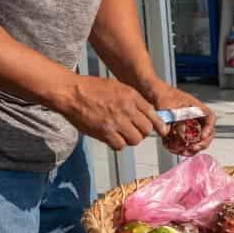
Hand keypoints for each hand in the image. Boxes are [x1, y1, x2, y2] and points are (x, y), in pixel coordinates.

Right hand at [51, 75, 166, 150]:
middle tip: (134, 131)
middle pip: (146, 129)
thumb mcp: (116, 87)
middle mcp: (126, 109)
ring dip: (130, 139)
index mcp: (131, 96)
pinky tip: (112, 137)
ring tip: (122, 134)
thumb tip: (143, 113)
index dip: (159, 125)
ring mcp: (116, 122)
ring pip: (135, 140)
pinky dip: (117, 144)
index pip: (152, 114)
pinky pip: (120, 145)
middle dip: (142, 132)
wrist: (72, 93)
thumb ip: (131, 99)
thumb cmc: (91, 88)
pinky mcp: (105, 133)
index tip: (162, 130)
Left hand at [144, 82, 216, 155]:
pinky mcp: (184, 130)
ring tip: (185, 152)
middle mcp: (196, 116)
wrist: (155, 94)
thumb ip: (165, 117)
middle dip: (202, 142)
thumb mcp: (163, 105)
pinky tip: (178, 150)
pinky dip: (185, 147)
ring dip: (194, 148)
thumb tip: (165, 132)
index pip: (209, 118)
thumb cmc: (163, 95)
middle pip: (208, 131)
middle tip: (193, 148)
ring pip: (199, 139)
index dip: (209, 128)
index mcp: (195, 107)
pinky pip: (189, 141)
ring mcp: (191, 124)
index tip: (202, 136)